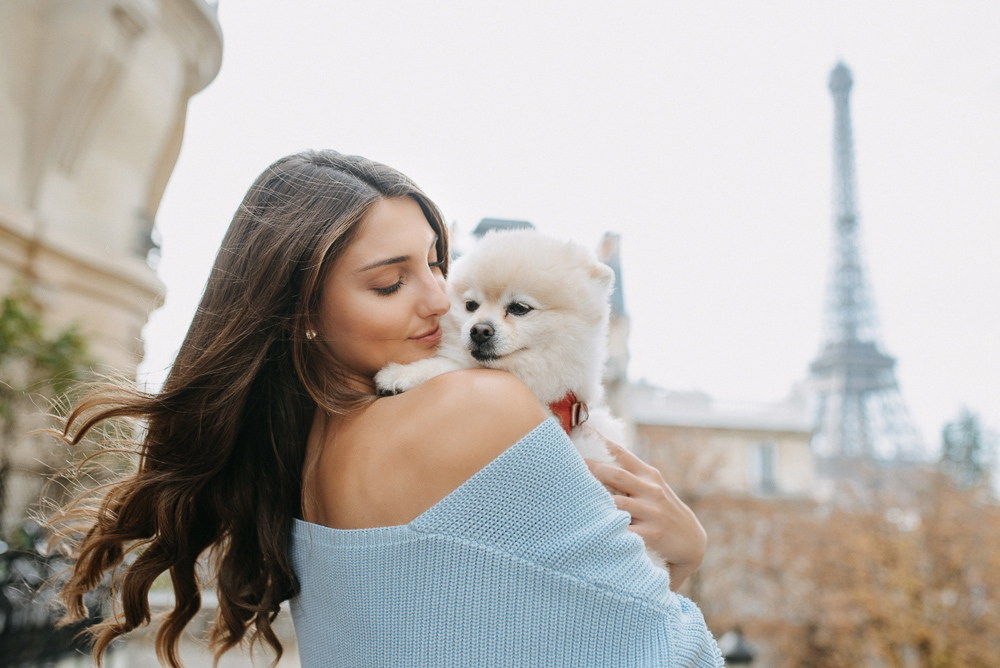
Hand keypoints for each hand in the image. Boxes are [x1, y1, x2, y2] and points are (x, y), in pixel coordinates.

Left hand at [584, 428, 706, 591]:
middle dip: (589, 468)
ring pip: (617, 503)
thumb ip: (630, 475)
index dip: (600, 441)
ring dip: (593, 500)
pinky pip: (624, 530)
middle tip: (563, 463)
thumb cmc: (663, 511)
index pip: (621, 453)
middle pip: (615, 474)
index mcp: (648, 475)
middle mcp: (651, 490)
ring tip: (568, 495)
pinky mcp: (652, 534)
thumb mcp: (653, 488)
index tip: (581, 429)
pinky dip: (607, 529)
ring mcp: (652, 512)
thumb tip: (597, 461)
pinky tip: (588, 528)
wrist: (693, 541)